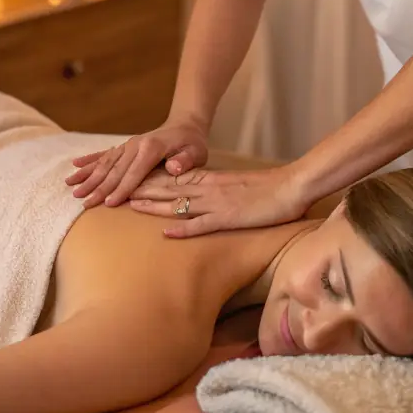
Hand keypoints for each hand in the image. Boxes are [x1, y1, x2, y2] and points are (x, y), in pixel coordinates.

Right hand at [65, 120, 209, 208]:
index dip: (122, 188)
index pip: (134, 173)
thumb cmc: (192, 143)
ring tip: (71, 187)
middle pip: (115, 169)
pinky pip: (105, 154)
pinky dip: (90, 160)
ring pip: (105, 162)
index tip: (108, 203)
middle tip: (84, 203)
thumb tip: (172, 167)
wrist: (185, 125)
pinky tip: (75, 165)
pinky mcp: (124, 146)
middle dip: (98, 186)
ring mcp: (128, 145)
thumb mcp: (196, 152)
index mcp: (151, 148)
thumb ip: (185, 161)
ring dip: (88, 174)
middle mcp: (135, 145)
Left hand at [127, 164, 306, 237]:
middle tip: (119, 190)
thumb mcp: (239, 186)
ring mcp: (218, 204)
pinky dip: (183, 229)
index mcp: (212, 180)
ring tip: (131, 205)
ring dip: (154, 206)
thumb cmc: (269, 189)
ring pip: (179, 203)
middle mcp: (210, 189)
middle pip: (170, 188)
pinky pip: (202, 224)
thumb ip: (220, 191)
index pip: (175, 179)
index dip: (151, 180)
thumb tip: (207, 197)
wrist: (292, 186)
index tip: (132, 181)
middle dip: (144, 189)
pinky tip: (166, 234)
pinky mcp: (229, 218)